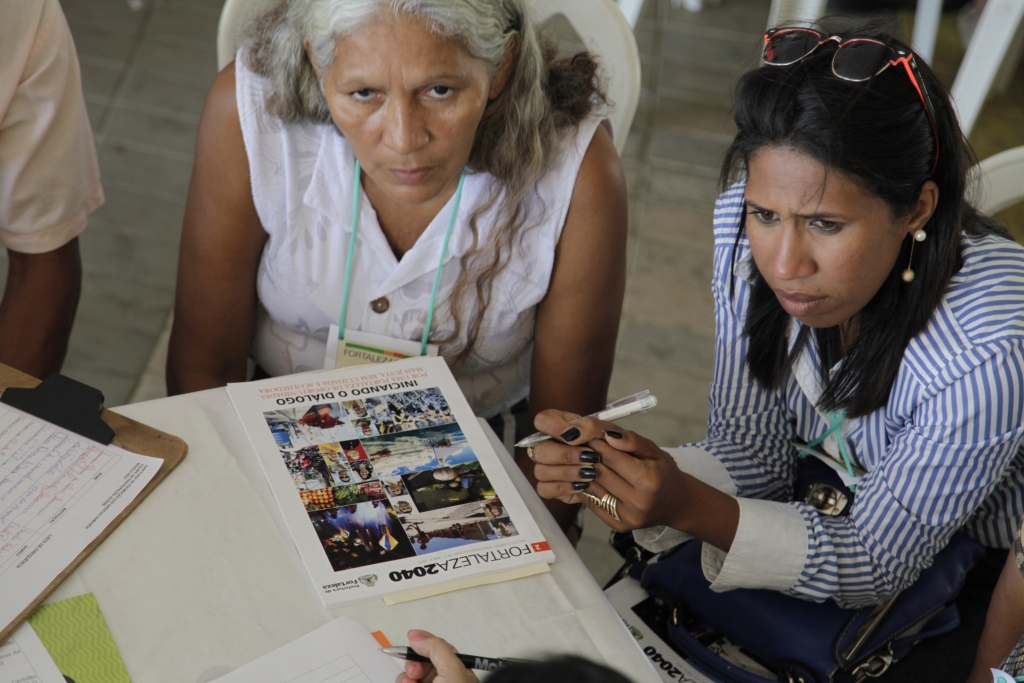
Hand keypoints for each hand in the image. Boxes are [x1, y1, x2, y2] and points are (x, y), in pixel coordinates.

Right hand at [396, 630, 478, 682]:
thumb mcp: (452, 669)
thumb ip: (436, 648)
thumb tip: (417, 636)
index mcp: (457, 670)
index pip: (438, 649)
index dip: (424, 641)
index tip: (411, 636)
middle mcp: (443, 679)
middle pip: (420, 661)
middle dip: (413, 663)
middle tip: (415, 671)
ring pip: (409, 675)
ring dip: (406, 676)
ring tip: (411, 682)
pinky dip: (403, 682)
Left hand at [530, 410, 692, 532]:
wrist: (676, 503)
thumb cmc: (663, 471)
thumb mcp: (654, 450)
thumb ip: (631, 440)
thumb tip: (608, 435)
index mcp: (648, 480)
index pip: (610, 456)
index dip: (593, 442)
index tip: (580, 430)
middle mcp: (637, 502)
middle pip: (598, 472)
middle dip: (582, 454)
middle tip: (569, 441)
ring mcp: (626, 516)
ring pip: (591, 488)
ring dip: (578, 471)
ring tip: (572, 456)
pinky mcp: (617, 525)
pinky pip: (592, 501)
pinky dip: (584, 486)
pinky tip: (580, 475)